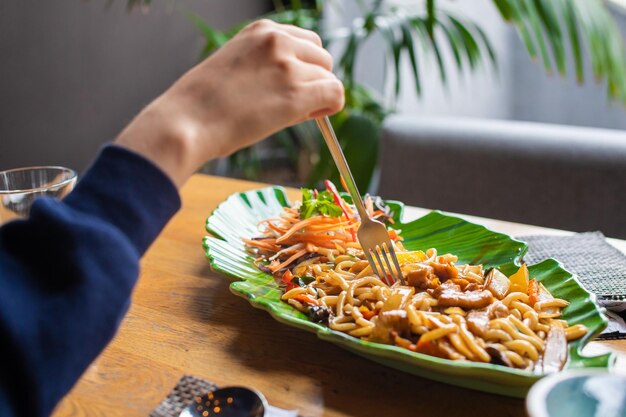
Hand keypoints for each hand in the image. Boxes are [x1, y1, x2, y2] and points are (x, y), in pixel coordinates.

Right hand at [115, 19, 343, 186]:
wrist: (186, 122)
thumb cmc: (202, 103)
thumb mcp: (236, 66)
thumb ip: (267, 66)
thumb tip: (300, 84)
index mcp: (262, 31)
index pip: (306, 42)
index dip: (304, 68)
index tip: (291, 86)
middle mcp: (278, 40)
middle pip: (322, 59)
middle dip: (314, 81)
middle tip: (293, 104)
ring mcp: (288, 66)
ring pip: (329, 79)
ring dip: (317, 97)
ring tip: (290, 113)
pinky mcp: (295, 94)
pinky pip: (335, 95)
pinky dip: (329, 107)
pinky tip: (311, 117)